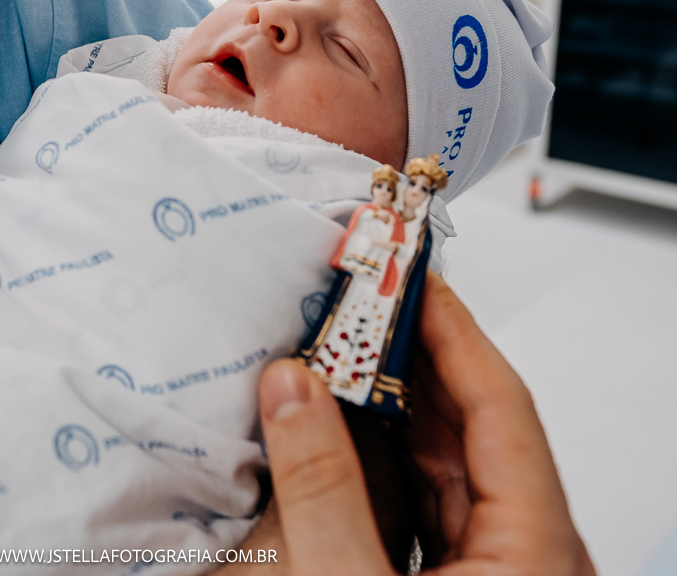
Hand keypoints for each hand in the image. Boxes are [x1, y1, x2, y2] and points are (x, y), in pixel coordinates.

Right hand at [222, 273, 595, 574]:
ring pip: (448, 461)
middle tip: (364, 303)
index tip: (415, 277)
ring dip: (393, 408)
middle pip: (475, 426)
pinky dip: (384, 457)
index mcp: (534, 551)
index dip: (455, 331)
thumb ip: (320, 487)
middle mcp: (528, 552)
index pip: (504, 407)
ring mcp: (495, 566)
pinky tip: (343, 428)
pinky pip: (428, 497)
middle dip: (412, 361)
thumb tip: (289, 389)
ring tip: (344, 353)